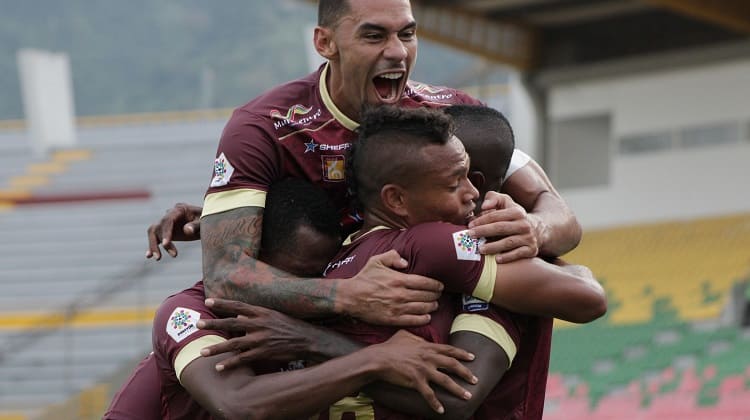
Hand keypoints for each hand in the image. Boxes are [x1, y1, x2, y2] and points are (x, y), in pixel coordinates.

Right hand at [146, 202, 202, 259]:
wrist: (208, 221)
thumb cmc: (207, 220)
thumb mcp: (204, 222)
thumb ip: (196, 225)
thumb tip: (187, 230)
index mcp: (179, 209)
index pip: (168, 220)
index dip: (166, 232)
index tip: (166, 244)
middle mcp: (170, 214)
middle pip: (158, 227)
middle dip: (159, 242)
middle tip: (165, 256)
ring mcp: (166, 223)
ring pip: (154, 232)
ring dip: (153, 245)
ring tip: (157, 258)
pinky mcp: (165, 231)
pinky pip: (156, 238)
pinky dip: (152, 246)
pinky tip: (148, 256)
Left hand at [197, 298, 318, 370]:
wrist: (307, 339)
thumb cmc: (290, 325)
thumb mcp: (273, 315)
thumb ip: (255, 315)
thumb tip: (238, 316)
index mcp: (262, 312)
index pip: (238, 305)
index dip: (222, 303)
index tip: (208, 301)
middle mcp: (259, 324)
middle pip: (231, 323)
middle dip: (213, 323)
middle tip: (197, 323)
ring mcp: (261, 339)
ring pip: (234, 343)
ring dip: (217, 348)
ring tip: (202, 352)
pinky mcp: (264, 352)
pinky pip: (243, 359)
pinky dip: (231, 364)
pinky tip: (219, 368)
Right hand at [337, 250, 442, 326]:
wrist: (350, 297)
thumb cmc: (364, 278)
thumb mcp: (377, 260)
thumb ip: (393, 256)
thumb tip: (406, 262)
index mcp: (400, 279)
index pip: (425, 282)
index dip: (436, 285)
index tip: (440, 286)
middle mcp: (401, 294)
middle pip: (427, 296)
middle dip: (435, 296)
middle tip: (438, 296)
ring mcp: (398, 308)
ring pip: (423, 308)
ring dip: (432, 307)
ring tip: (434, 305)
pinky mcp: (393, 319)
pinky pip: (413, 320)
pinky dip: (423, 319)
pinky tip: (427, 317)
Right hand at [370, 330, 476, 413]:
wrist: (379, 358)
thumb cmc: (390, 346)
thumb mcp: (405, 335)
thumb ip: (417, 337)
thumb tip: (422, 338)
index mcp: (427, 347)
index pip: (449, 349)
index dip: (462, 353)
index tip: (472, 357)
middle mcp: (428, 358)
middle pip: (452, 365)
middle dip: (466, 373)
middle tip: (475, 380)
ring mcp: (423, 370)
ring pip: (445, 381)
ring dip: (458, 389)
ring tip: (467, 396)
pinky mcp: (416, 381)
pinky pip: (429, 394)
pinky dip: (436, 403)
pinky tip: (441, 410)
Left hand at [467, 192, 538, 262]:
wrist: (536, 230)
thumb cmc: (513, 216)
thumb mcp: (505, 202)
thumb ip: (493, 198)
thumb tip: (484, 206)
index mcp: (517, 212)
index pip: (496, 216)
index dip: (482, 220)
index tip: (470, 225)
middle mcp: (524, 225)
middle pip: (501, 228)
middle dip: (484, 231)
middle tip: (470, 235)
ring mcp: (528, 238)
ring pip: (508, 242)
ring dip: (493, 246)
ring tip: (480, 249)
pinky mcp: (531, 250)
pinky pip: (518, 254)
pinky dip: (507, 257)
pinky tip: (497, 259)